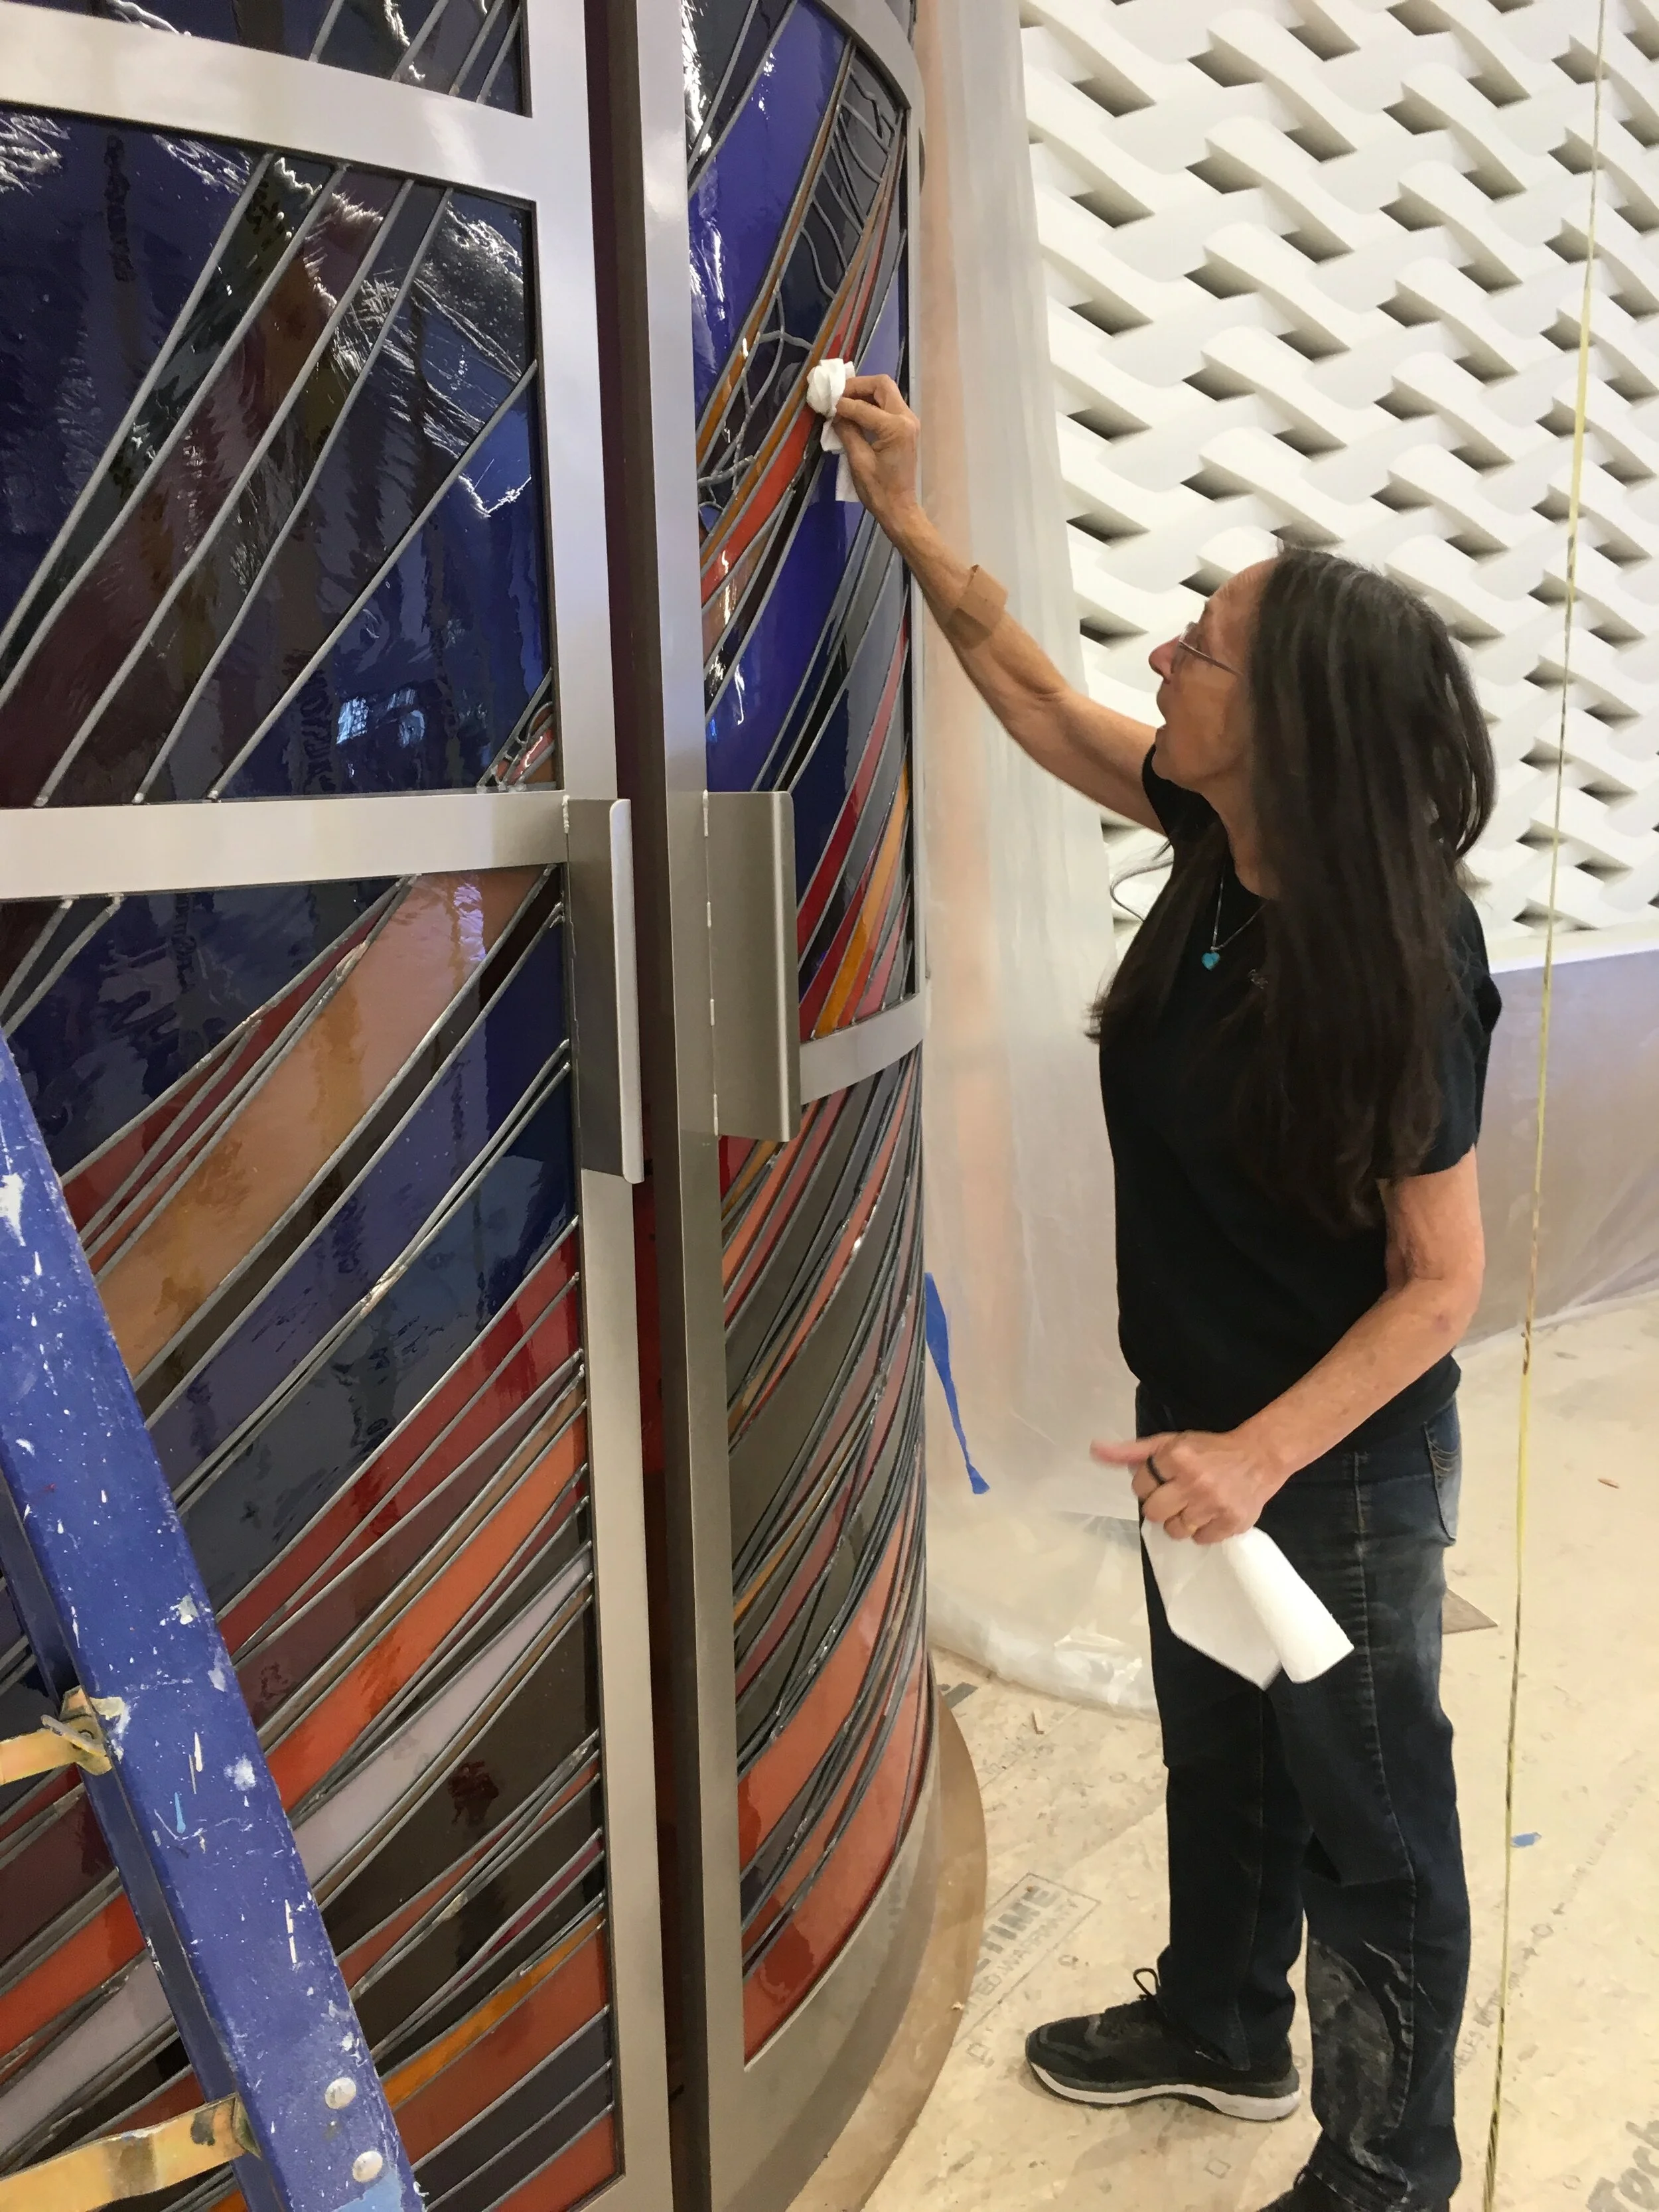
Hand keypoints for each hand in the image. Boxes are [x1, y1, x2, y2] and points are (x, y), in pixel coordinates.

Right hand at [832, 374, 921, 541]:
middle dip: (858, 386)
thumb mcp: (858, 461)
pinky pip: (888, 405)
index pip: (864, 406)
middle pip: (882, 385)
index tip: (826, 404)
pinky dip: (871, 403)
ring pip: (886, 392)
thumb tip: (835, 412)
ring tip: (844, 402)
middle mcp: (907, 418)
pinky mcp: (906, 427)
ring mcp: (909, 422)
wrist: (899, 508)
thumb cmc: (878, 490)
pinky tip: (856, 412)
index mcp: (896, 427)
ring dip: (865, 393)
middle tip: (838, 395)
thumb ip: (847, 431)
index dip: (842, 404)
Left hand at [1090, 1429, 1283, 1544]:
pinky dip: (1202, 1530)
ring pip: (1175, 1531)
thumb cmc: (1209, 1449)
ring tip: (1193, 1505)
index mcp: (1176, 1457)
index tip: (1164, 1479)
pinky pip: (1200, 1540)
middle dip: (1161, 1506)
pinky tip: (1210, 1513)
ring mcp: (1213, 1505)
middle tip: (1177, 1495)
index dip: (1149, 1484)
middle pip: (1153, 1513)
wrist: (1259, 1457)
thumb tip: (1095, 1450)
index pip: (1140, 1486)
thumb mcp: (1170, 1443)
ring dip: (1180, 1521)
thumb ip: (1132, 1451)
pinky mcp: (1231, 1523)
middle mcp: (1194, 1481)